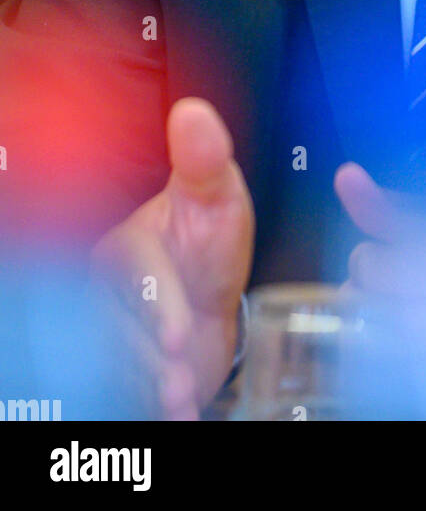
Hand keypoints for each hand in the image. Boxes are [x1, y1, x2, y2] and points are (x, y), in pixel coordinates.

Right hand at [89, 97, 254, 419]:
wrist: (212, 305)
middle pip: (122, 327)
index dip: (156, 304)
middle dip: (153, 357)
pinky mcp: (122, 370)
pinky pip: (126, 391)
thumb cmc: (210, 246)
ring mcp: (112, 334)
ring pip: (122, 364)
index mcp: (125, 247)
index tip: (180, 332)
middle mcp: (108, 294)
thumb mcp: (217, 199)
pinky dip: (150, 408)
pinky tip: (177, 415)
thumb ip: (205, 160)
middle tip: (181, 380)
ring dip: (153, 388)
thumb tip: (193, 109)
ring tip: (182, 402)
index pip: (134, 273)